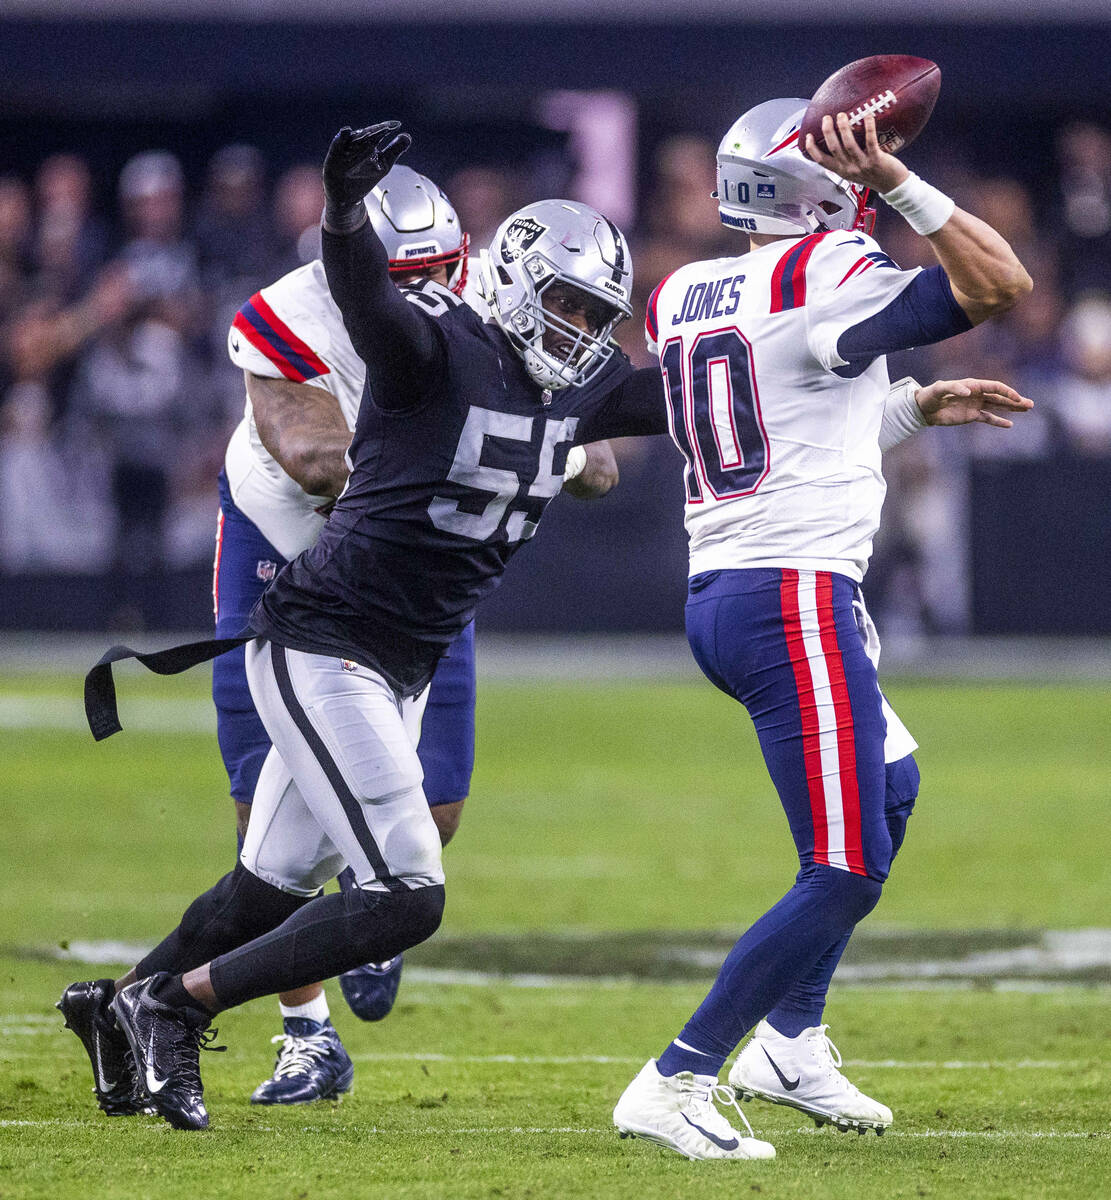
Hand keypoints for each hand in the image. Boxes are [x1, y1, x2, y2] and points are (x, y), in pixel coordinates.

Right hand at [323, 122, 410, 207]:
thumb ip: (394, 149)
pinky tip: (346, 131)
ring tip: (371, 132)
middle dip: (375, 130)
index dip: (386, 128)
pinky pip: (337, 143)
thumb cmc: (365, 178)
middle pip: (366, 134)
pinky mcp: (334, 154)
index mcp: (368, 142)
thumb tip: (407, 136)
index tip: (396, 125)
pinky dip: (341, 137)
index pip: (378, 133)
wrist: (347, 195)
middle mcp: (356, 142)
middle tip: (385, 127)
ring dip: (362, 134)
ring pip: (354, 138)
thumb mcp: (384, 164)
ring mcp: (345, 147)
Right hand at [804, 113, 908, 193]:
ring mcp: (862, 165)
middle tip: (827, 118)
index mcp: (842, 171)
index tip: (808, 136)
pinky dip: (868, 127)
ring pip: (849, 145)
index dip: (812, 149)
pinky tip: (867, 116)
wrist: (892, 185)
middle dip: (828, 132)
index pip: (821, 161)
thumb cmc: (874, 176)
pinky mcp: (876, 160)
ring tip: (842, 115)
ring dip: (844, 128)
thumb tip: (839, 139)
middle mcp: (849, 168)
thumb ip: (845, 160)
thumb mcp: (854, 171)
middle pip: (833, 149)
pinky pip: (870, 141)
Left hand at [914, 378, 1033, 427]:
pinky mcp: (971, 416)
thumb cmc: (931, 395)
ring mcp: (976, 405)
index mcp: (973, 385)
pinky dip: (998, 421)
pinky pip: (988, 418)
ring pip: (998, 406)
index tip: (1017, 398)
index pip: (995, 387)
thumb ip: (953, 388)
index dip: (1007, 392)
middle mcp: (977, 394)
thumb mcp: (940, 389)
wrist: (923, 408)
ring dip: (1011, 408)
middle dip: (1015, 400)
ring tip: (1026, 409)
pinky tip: (1009, 424)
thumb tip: (969, 391)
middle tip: (1030, 404)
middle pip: (1000, 397)